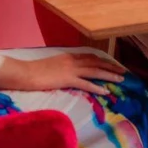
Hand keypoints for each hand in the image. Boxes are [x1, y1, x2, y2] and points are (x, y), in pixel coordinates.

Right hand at [13, 52, 127, 94]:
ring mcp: (70, 69)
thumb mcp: (51, 64)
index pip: (90, 56)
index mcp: (68, 56)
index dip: (102, 60)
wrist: (25, 72)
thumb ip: (62, 66)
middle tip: (123, 71)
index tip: (112, 63)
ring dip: (109, 75)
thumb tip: (69, 70)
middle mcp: (72, 60)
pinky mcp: (67, 79)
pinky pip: (86, 84)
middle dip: (110, 66)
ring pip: (95, 71)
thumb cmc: (34, 70)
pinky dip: (97, 87)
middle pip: (96, 62)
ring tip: (120, 79)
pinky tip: (106, 91)